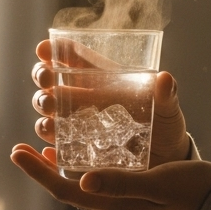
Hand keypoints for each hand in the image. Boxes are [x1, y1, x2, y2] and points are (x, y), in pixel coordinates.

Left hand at [10, 143, 210, 209]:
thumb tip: (84, 181)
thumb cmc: (192, 190)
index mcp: (115, 204)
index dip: (38, 173)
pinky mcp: (132, 191)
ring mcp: (122, 201)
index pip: (65, 190)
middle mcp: (113, 205)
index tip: (17, 152)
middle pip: (66, 189)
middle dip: (40, 170)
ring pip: (79, 185)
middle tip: (19, 148)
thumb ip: (123, 182)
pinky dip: (80, 165)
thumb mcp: (158, 182)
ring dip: (56, 168)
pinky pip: (96, 181)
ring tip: (40, 146)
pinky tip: (79, 151)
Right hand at [30, 39, 191, 165]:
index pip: (73, 57)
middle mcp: (85, 98)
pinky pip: (55, 142)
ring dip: (42, 107)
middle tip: (46, 79)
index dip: (55, 50)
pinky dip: (47, 142)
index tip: (43, 49)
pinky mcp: (76, 147)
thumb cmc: (165, 126)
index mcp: (103, 79)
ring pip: (48, 110)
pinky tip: (49, 146)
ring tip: (50, 113)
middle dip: (42, 76)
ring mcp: (77, 122)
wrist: (164, 160)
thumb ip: (167, 95)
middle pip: (52, 81)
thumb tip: (165, 78)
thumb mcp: (168, 109)